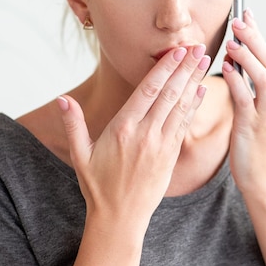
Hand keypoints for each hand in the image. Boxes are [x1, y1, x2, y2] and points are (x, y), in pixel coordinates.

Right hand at [57, 45, 210, 228]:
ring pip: (181, 106)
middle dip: (185, 67)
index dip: (165, 68)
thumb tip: (61, 98)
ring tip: (205, 60)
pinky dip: (194, 105)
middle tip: (199, 46)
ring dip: (194, 80)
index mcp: (123, 128)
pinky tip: (201, 89)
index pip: (148, 90)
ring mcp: (161, 144)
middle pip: (169, 93)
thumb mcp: (80, 154)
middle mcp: (145, 133)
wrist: (120, 219)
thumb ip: (73, 124)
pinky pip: (185, 124)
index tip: (177, 50)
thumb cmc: (97, 186)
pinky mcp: (171, 155)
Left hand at [222, 9, 265, 194]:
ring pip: (263, 76)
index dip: (259, 34)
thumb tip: (235, 60)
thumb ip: (248, 86)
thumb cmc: (255, 146)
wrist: (264, 179)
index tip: (246, 14)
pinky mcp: (253, 126)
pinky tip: (227, 68)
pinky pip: (246, 98)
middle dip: (255, 38)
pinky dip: (237, 80)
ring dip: (248, 55)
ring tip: (233, 40)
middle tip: (239, 20)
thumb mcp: (256, 111)